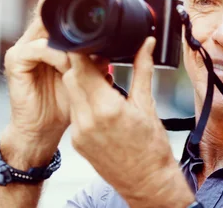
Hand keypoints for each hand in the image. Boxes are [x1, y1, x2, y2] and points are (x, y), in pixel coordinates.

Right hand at [1, 0, 107, 163]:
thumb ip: (92, 58)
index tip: (98, 17)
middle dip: (75, 26)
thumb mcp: (84, 76)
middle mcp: (33, 41)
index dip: (77, 14)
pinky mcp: (15, 60)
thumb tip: (115, 45)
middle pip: (54, 19)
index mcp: (48, 42)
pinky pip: (38, 48)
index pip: (61, 17)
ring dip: (69, 44)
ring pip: (48, 31)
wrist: (43, 130)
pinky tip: (68, 66)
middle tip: (95, 30)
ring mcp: (22, 49)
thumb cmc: (63, 104)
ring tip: (85, 57)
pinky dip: (57, 56)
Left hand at [63, 37, 193, 207]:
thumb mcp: (148, 104)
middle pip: (71, 77)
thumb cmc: (152, 149)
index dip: (81, 50)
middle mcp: (88, 120)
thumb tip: (147, 44)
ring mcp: (79, 132)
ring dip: (80, 79)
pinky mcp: (77, 141)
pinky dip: (82, 98)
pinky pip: (74, 110)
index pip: (81, 67)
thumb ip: (143, 69)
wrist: (147, 183)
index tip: (88, 39)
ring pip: (70, 92)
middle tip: (96, 54)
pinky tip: (98, 97)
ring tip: (99, 75)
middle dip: (80, 62)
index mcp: (107, 108)